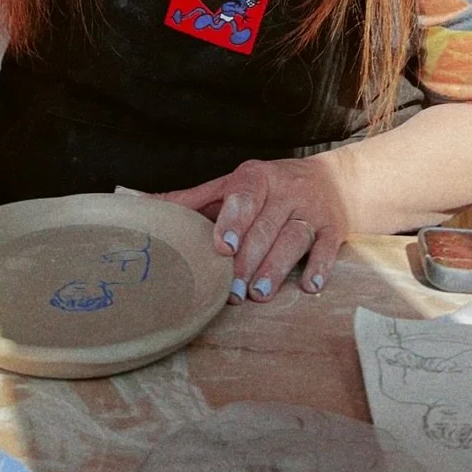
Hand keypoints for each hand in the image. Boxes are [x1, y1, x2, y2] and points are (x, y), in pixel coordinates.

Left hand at [157, 153, 356, 303]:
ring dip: (276, 268)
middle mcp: (286, 191)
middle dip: (248, 260)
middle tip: (231, 290)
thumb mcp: (230, 187)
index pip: (245, 195)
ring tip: (258, 293)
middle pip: (266, 227)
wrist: (332, 181)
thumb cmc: (268, 190)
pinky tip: (309, 287)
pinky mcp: (334, 229)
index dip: (234, 220)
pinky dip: (319, 268)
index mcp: (257, 177)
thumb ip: (189, 201)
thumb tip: (138, 204)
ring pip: (293, 239)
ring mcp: (312, 210)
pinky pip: (327, 249)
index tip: (222, 245)